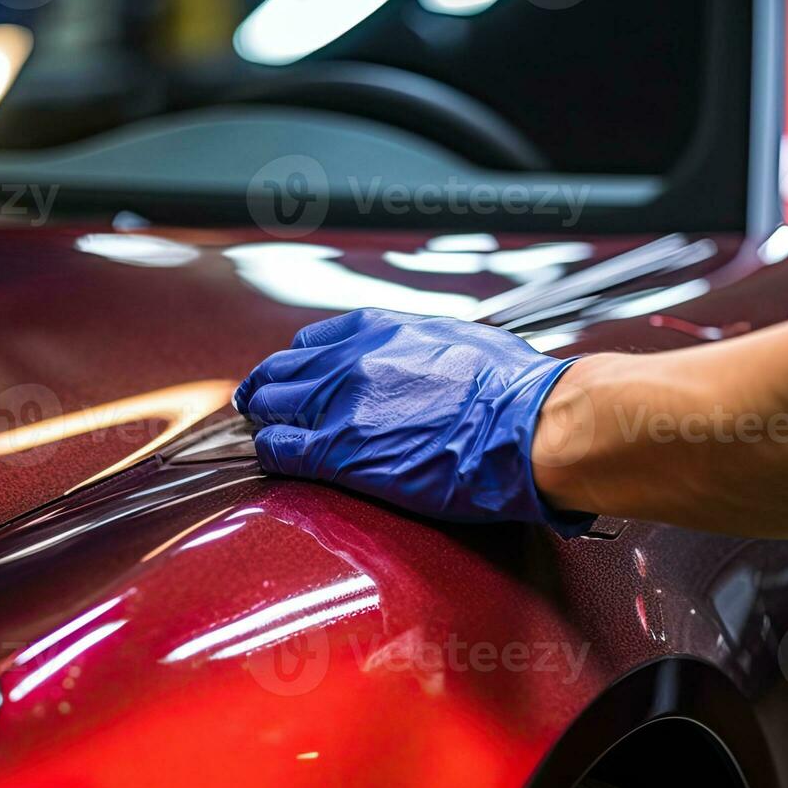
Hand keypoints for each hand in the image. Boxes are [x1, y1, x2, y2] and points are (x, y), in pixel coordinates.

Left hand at [234, 308, 591, 533]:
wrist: (528, 426)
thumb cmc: (511, 389)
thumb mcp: (458, 340)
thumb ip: (420, 348)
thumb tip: (421, 362)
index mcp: (378, 329)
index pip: (310, 343)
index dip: (298, 366)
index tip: (296, 380)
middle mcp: (349, 360)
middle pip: (280, 373)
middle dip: (267, 390)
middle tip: (259, 406)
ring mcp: (339, 406)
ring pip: (269, 408)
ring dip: (263, 420)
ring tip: (261, 431)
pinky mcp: (339, 453)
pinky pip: (278, 449)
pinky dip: (269, 452)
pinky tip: (273, 457)